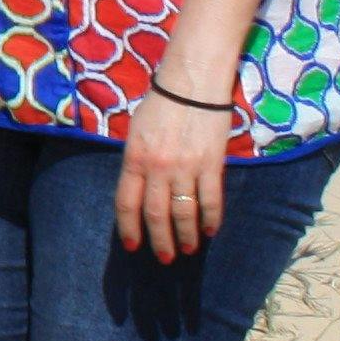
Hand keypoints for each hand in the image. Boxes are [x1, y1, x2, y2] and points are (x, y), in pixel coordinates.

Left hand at [115, 85, 232, 263]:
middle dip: (160, 241)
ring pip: (184, 213)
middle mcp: (157, 168)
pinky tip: (211, 230)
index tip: (133, 246)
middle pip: (156, 215)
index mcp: (133, 159)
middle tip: (165, 258)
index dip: (129, 228)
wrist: (191, 82)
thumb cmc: (160, 103)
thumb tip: (138, 189)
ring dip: (186, 235)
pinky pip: (211, 200)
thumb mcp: (136, 131)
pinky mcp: (211, 164)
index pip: (126, 204)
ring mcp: (185, 168)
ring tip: (188, 249)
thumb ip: (135, 161)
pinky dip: (212, 219)